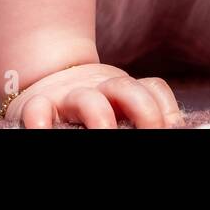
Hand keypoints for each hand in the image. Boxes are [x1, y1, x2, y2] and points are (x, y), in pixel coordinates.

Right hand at [0, 63, 185, 128]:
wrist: (43, 76)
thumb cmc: (89, 107)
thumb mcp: (118, 106)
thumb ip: (137, 115)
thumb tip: (171, 129)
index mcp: (123, 91)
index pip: (152, 89)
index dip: (166, 108)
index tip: (173, 128)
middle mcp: (99, 90)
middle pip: (127, 89)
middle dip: (144, 112)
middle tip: (151, 133)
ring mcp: (68, 96)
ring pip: (87, 100)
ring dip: (101, 118)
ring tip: (106, 133)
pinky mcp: (36, 105)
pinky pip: (37, 110)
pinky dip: (40, 120)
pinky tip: (44, 132)